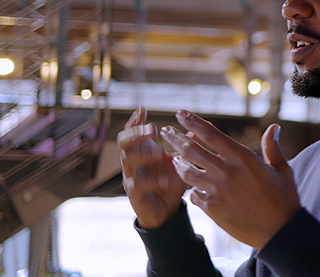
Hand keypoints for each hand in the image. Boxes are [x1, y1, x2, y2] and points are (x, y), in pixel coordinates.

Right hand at [117, 108, 186, 228]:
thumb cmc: (170, 181)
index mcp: (143, 150)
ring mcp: (132, 177)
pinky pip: (138, 185)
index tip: (143, 109)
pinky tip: (164, 180)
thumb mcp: (180, 161)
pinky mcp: (135, 194)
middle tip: (152, 130)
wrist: (166, 210)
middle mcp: (133, 161)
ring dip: (143, 154)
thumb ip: (185, 146)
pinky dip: (151, 181)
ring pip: (127, 161)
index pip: (133, 131)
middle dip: (136, 133)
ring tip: (160, 153)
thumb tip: (196, 128)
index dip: (136, 120)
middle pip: (123, 142)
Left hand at [160, 110, 300, 249]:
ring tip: (173, 158)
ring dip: (178, 163)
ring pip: (187, 172)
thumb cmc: (283, 198)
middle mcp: (225, 171)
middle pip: (191, 150)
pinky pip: (193, 194)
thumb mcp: (282, 169)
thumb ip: (272, 147)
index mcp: (242, 157)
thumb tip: (274, 127)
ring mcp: (216, 190)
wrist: (279, 230)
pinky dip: (191, 189)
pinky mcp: (211, 207)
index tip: (181, 114)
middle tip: (165, 131)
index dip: (193, 122)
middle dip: (175, 138)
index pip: (210, 134)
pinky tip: (192, 187)